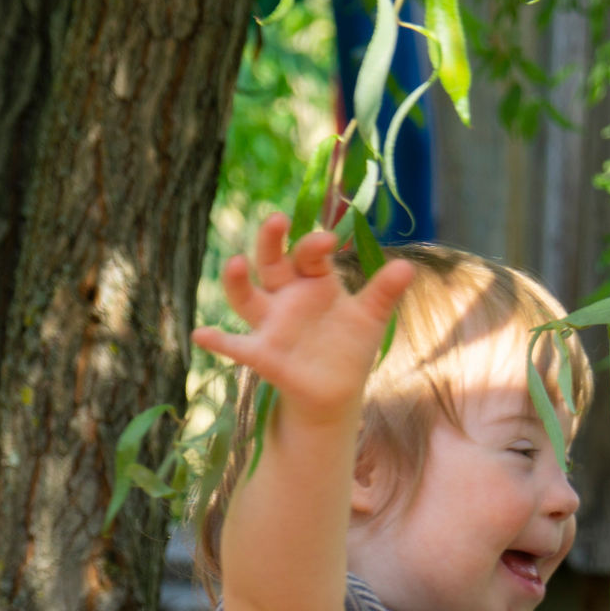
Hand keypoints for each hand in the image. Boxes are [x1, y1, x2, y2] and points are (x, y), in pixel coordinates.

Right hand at [193, 212, 414, 429]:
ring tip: (234, 264)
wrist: (336, 391)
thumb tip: (408, 266)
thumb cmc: (350, 346)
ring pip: (246, 297)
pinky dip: (218, 341)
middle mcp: (286, 296)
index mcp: (313, 281)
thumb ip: (383, 292)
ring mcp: (270, 324)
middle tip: (277, 220)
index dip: (315, 245)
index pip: (309, 254)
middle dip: (272, 242)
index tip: (328, 240)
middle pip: (272, 263)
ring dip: (237, 282)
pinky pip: (236, 346)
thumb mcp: (370, 317)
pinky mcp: (262, 354)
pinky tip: (202, 335)